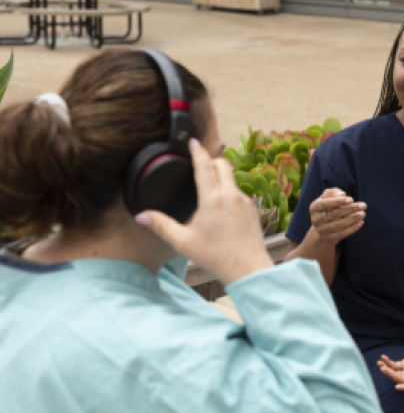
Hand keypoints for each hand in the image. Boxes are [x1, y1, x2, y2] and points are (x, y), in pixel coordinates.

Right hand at [135, 138, 273, 284]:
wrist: (248, 270)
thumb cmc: (216, 257)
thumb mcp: (183, 242)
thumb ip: (161, 226)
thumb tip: (141, 216)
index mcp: (213, 198)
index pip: (204, 165)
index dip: (197, 151)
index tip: (193, 142)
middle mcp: (231, 195)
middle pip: (222, 164)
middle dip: (211, 159)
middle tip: (200, 161)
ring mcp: (245, 202)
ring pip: (232, 178)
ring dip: (221, 176)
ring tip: (209, 184)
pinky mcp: (253, 210)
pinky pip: (240, 192)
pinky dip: (230, 191)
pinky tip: (223, 204)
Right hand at [309, 188, 366, 244]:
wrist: (321, 228)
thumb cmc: (326, 208)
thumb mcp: (327, 198)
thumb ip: (333, 192)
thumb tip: (342, 194)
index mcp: (314, 207)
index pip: (325, 203)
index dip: (338, 201)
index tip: (351, 199)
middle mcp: (316, 219)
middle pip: (334, 214)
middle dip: (350, 209)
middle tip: (363, 206)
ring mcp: (322, 230)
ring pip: (339, 225)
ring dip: (353, 219)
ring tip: (363, 214)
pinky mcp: (329, 238)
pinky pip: (342, 234)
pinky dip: (352, 229)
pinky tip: (360, 223)